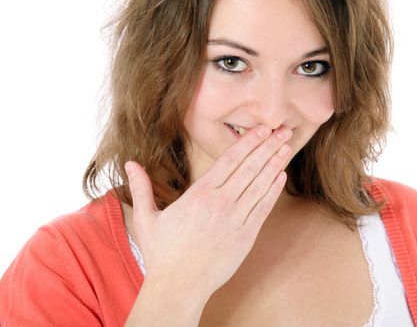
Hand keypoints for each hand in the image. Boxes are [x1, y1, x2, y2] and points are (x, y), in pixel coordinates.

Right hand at [125, 125, 291, 296]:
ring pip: (260, 185)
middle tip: (283, 130)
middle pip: (249, 168)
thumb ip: (141, 188)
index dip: (248, 143)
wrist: (179, 287)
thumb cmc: (162, 254)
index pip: (229, 161)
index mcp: (199, 195)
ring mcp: (235, 220)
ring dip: (275, 164)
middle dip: (268, 147)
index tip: (262, 129)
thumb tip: (130, 163)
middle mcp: (220, 204)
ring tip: (286, 147)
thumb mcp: (146, 218)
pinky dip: (273, 191)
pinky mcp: (245, 237)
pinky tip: (281, 176)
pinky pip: (263, 208)